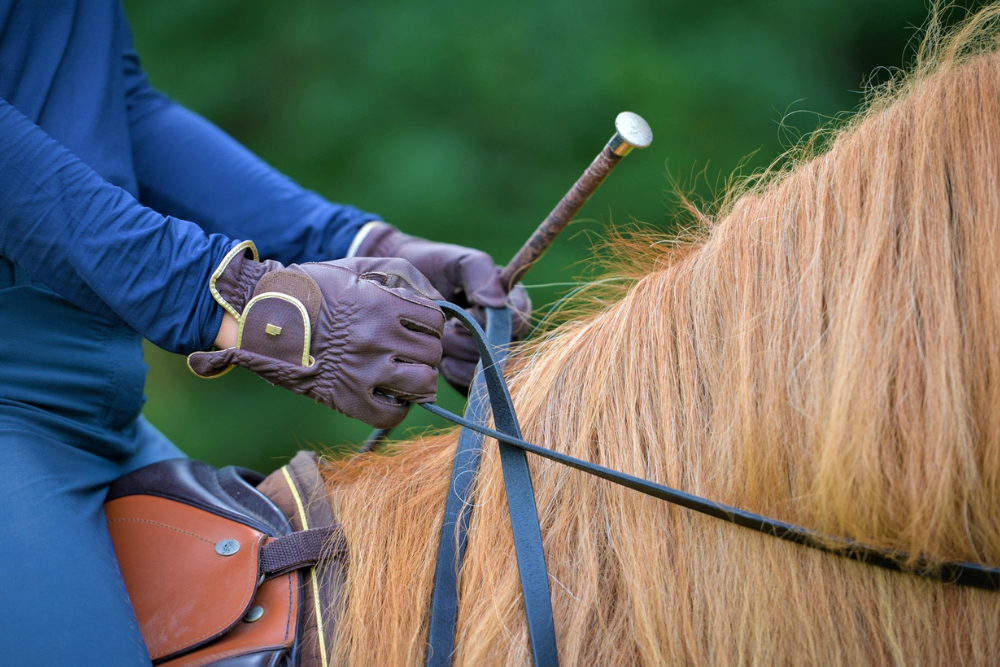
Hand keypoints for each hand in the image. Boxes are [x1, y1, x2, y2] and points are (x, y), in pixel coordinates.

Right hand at [189, 242, 444, 427]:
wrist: (265, 318)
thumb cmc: (313, 289)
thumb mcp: (358, 268)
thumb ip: (404, 274)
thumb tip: (440, 298)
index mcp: (382, 303)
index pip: (436, 320)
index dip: (430, 324)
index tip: (416, 326)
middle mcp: (378, 337)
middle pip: (432, 352)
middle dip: (425, 351)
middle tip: (408, 350)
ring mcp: (364, 370)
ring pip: (423, 383)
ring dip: (419, 379)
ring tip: (404, 373)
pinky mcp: (348, 398)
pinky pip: (393, 413)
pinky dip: (397, 406)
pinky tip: (388, 394)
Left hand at [355, 223, 530, 393]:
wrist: (402, 285)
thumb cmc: (434, 267)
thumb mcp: (459, 262)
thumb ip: (480, 273)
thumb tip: (495, 302)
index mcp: (510, 301)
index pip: (518, 320)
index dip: (492, 321)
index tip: (467, 310)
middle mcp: (505, 330)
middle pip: (504, 350)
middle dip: (471, 342)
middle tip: (447, 329)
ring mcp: (488, 353)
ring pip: (488, 370)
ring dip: (460, 358)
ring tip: (440, 341)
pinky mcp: (470, 371)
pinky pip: (472, 385)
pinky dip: (455, 375)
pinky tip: (442, 360)